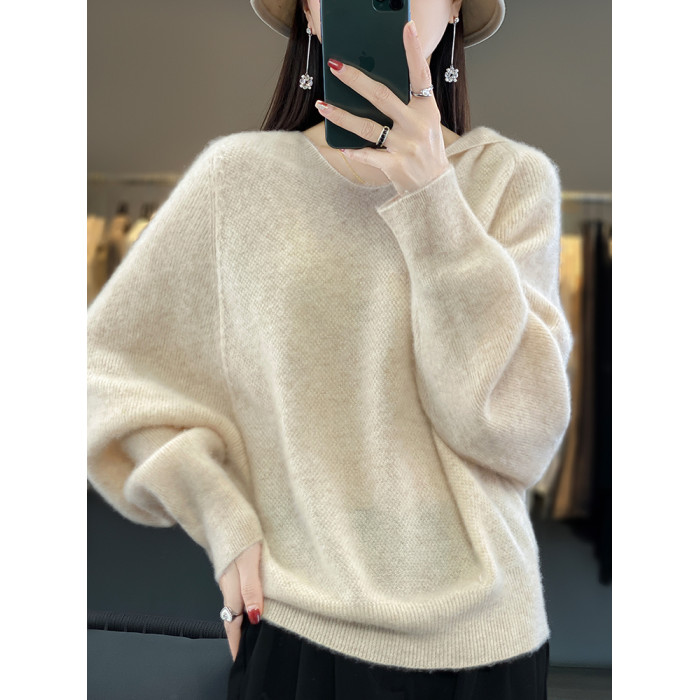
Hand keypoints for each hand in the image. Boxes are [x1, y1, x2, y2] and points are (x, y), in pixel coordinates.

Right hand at [218, 540, 263, 661]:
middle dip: (238, 634)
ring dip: (239, 618)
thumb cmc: (240, 531)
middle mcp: (226, 581)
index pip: (232, 622)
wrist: (224, 506)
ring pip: (233, 602)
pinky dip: (240, 601)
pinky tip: (250, 601)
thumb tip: (253, 617)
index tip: (240, 659)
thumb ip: (251, 588)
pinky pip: (235, 589)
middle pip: (231, 615)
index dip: (236, 641)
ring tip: (250, 631)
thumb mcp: (250, 559)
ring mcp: (228, 572)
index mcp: (230, 585)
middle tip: (247, 650)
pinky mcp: (231, 562)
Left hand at [315, 20, 450, 195]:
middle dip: (356, 80)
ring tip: (322, 105)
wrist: (434, 186)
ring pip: (368, 127)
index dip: (413, 50)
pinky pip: (369, 155)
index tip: (407, 26)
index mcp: (427, 109)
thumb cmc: (426, 148)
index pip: (420, 74)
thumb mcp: (426, 121)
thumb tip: (373, 83)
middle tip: (336, 66)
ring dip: (342, 115)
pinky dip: (353, 150)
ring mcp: (406, 146)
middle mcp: (417, 125)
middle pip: (382, 97)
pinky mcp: (395, 166)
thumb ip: (408, 102)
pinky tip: (338, 143)